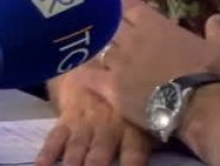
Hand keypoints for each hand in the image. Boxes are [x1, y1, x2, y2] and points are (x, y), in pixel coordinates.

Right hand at [35, 66, 152, 165]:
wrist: (101, 64)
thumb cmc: (131, 91)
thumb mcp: (147, 106)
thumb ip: (154, 125)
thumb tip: (177, 133)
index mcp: (131, 127)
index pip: (134, 152)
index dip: (132, 163)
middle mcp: (108, 128)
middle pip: (101, 153)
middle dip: (96, 164)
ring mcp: (85, 124)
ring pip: (77, 147)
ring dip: (73, 162)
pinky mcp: (66, 120)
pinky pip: (55, 137)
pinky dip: (48, 152)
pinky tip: (42, 164)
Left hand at [83, 0, 219, 126]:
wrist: (195, 104)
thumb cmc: (207, 72)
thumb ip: (216, 30)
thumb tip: (216, 17)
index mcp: (154, 25)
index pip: (127, 4)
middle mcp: (131, 39)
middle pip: (108, 24)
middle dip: (102, 22)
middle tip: (95, 20)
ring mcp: (118, 63)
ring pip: (97, 48)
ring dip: (93, 47)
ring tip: (85, 45)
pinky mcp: (111, 88)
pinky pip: (89, 77)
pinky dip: (82, 73)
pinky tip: (75, 72)